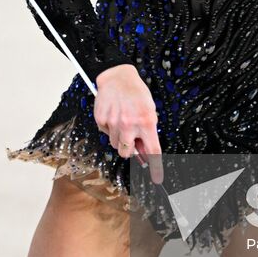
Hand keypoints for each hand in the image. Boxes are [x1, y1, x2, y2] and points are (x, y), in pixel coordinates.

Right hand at [94, 64, 163, 183]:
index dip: (156, 167)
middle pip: (128, 153)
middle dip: (130, 149)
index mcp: (146, 122)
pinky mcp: (101, 119)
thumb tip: (145, 155)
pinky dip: (109, 128)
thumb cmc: (137, 94)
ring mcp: (113, 122)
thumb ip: (148, 133)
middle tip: (131, 137)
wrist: (118, 77)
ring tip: (122, 120)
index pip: (153, 151)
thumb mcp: (149, 112)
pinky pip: (106, 133)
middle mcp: (129, 124)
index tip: (157, 179)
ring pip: (116, 144)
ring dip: (120, 137)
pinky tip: (113, 114)